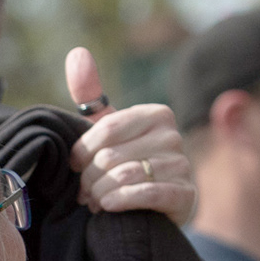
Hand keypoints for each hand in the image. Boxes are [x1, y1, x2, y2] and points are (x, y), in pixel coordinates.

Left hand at [65, 48, 196, 220]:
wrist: (157, 207)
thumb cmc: (128, 162)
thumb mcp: (109, 128)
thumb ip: (90, 93)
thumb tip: (77, 53)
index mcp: (157, 114)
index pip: (107, 128)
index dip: (83, 150)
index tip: (74, 166)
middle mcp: (174, 135)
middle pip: (111, 155)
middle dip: (89, 178)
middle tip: (84, 191)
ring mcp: (182, 165)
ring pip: (123, 176)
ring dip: (100, 193)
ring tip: (94, 201)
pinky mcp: (186, 195)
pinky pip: (145, 195)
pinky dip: (118, 202)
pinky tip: (107, 207)